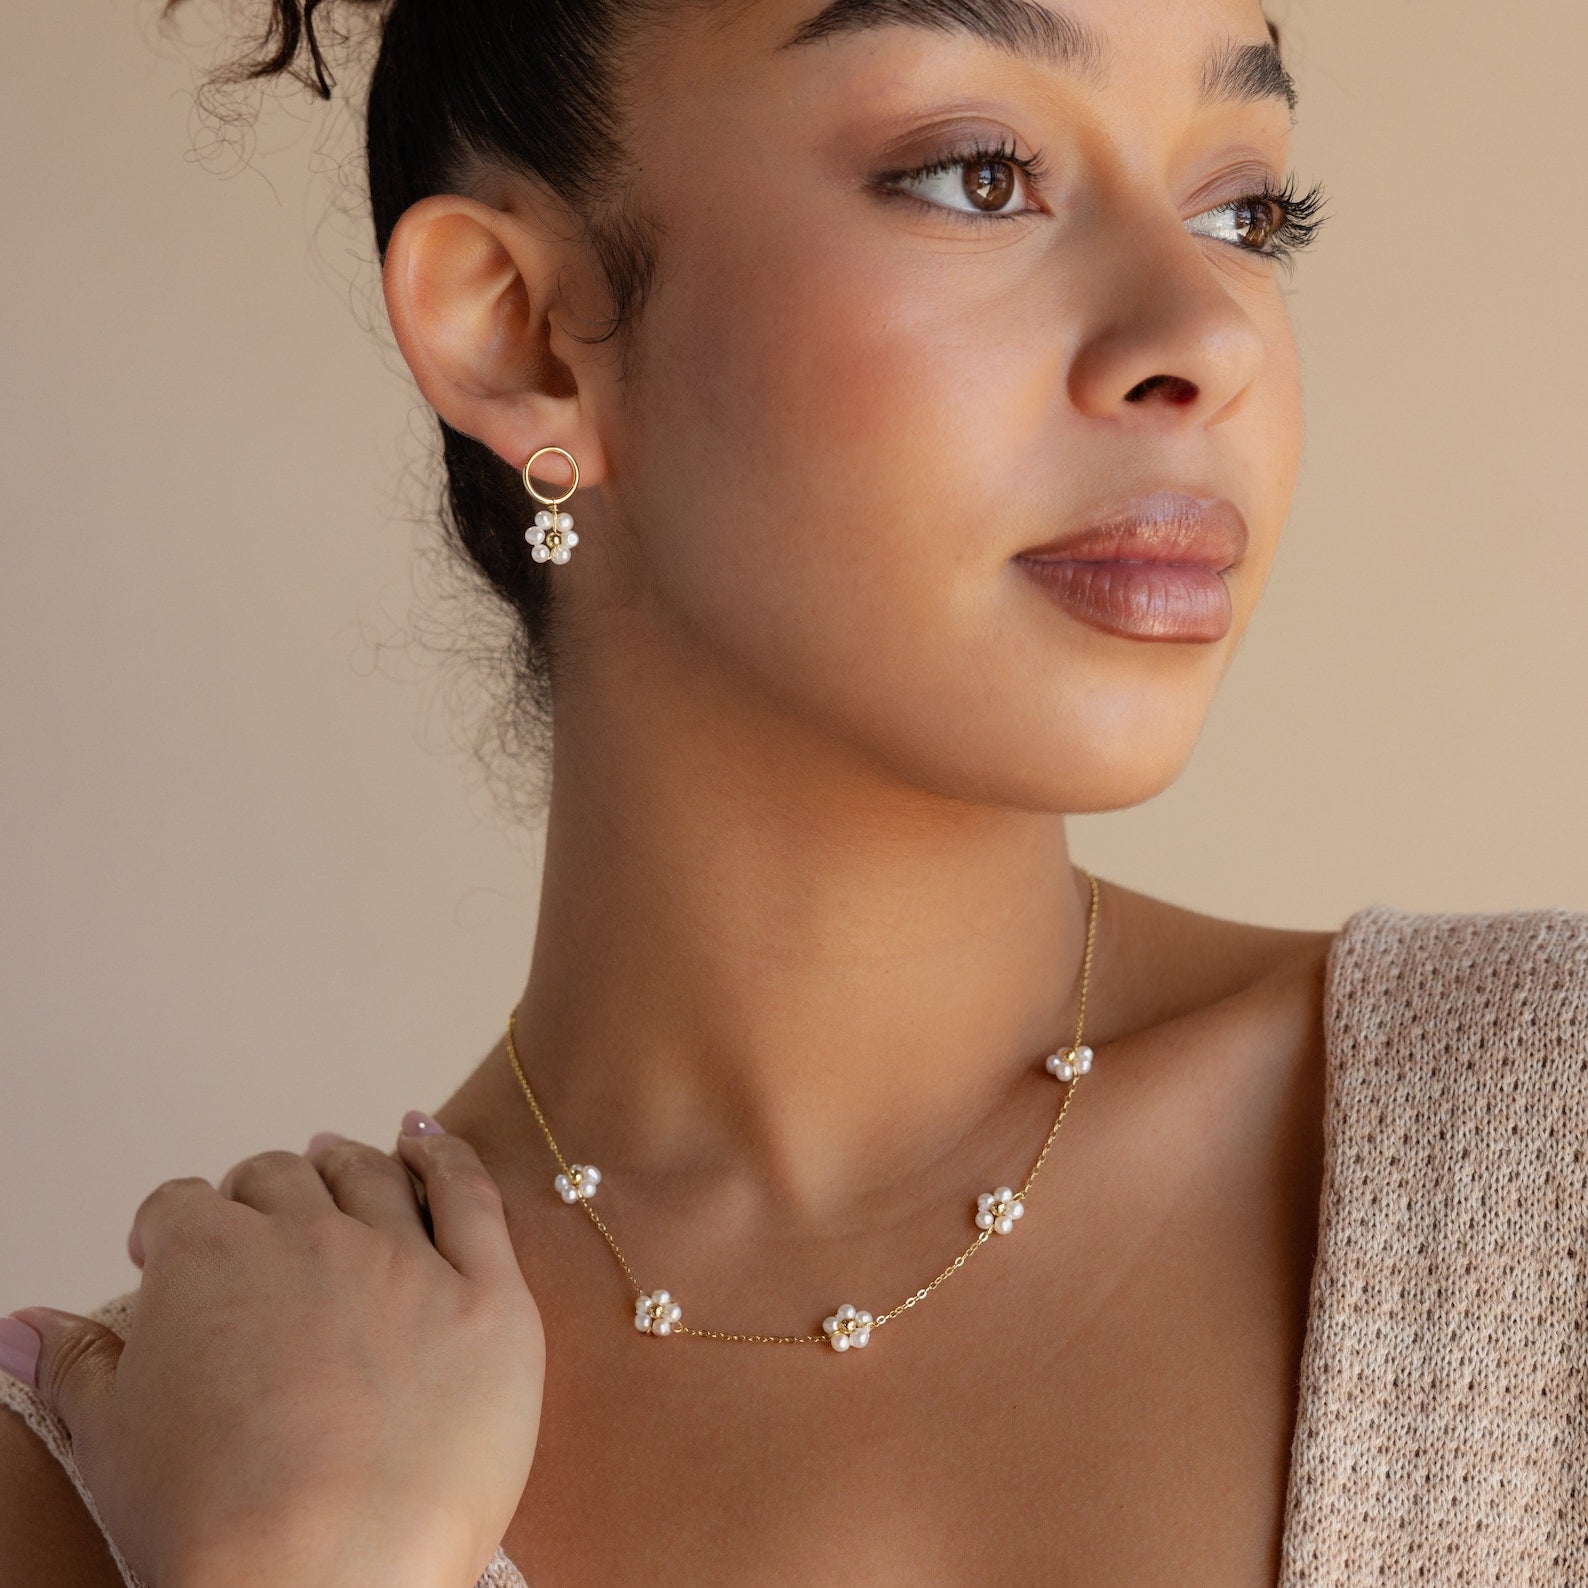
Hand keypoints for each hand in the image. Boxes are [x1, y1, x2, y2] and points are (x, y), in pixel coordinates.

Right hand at [9, 1116, 544, 1587]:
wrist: (325, 1581)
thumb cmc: (211, 1524)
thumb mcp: (110, 1442)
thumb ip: (72, 1364)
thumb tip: (20, 1325)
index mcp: (210, 1259)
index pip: (180, 1207)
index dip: (167, 1230)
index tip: (164, 1254)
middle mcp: (309, 1236)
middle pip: (280, 1179)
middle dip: (259, 1193)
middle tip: (258, 1224)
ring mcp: (406, 1259)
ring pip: (370, 1177)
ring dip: (346, 1161)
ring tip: (336, 1158)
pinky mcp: (487, 1295)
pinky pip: (470, 1196)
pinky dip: (446, 1156)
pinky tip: (427, 1138)